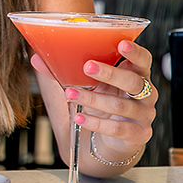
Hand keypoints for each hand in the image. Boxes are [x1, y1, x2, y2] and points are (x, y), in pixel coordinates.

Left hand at [55, 40, 157, 166]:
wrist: (106, 139)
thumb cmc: (101, 103)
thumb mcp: (85, 84)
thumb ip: (64, 71)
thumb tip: (37, 58)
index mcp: (135, 75)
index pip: (143, 60)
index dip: (135, 52)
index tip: (122, 43)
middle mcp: (145, 94)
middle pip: (133, 81)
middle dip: (110, 73)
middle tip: (88, 66)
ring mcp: (144, 115)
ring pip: (120, 105)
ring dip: (93, 99)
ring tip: (70, 94)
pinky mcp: (138, 134)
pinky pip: (118, 128)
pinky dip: (97, 123)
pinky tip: (80, 117)